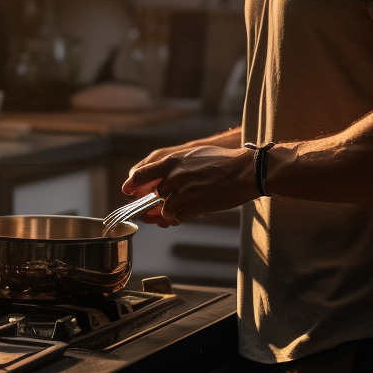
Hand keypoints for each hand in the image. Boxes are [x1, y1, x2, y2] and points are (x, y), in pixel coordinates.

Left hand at [121, 144, 259, 225]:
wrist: (244, 171)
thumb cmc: (221, 162)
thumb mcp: (193, 155)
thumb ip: (173, 166)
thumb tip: (158, 179)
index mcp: (172, 161)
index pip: (141, 174)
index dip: (132, 185)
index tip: (128, 192)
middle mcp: (175, 176)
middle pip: (154, 195)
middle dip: (156, 203)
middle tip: (159, 207)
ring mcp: (184, 191)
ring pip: (165, 209)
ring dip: (169, 212)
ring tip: (179, 208)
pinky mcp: (195, 205)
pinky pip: (178, 217)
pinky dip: (180, 217)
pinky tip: (189, 211)